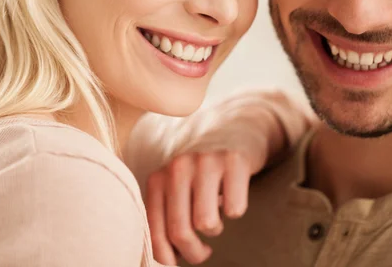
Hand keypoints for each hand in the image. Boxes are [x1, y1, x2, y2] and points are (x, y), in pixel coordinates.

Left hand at [146, 149, 254, 264]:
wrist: (234, 136)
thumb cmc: (201, 176)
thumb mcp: (176, 193)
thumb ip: (165, 220)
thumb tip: (165, 262)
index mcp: (158, 179)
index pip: (154, 232)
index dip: (167, 258)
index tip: (177, 262)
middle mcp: (178, 167)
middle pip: (180, 231)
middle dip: (194, 252)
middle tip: (203, 250)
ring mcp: (205, 161)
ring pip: (206, 223)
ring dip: (215, 229)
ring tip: (216, 215)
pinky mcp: (234, 161)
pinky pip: (235, 209)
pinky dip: (236, 211)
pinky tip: (232, 197)